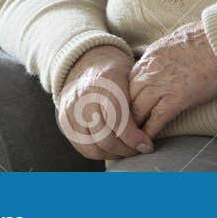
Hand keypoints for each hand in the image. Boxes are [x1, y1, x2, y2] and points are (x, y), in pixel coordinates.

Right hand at [56, 44, 154, 160]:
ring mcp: (71, 110)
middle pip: (104, 136)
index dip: (133, 137)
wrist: (88, 63)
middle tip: (140, 149)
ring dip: (113, 154)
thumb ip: (139, 100)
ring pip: (92, 146)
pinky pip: (81, 147)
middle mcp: (84, 97)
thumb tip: (152, 129)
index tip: (147, 145)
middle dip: (125, 149)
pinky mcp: (64, 121)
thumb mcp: (133, 76)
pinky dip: (99, 154)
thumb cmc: (118, 71)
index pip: (117, 118)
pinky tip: (113, 151)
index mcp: (105, 82)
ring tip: (128, 151)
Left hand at [128, 19, 216, 138]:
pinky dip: (149, 132)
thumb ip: (163, 52)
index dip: (127, 97)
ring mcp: (162, 84)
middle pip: (126, 97)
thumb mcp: (175, 39)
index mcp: (150, 56)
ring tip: (135, 138)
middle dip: (125, 113)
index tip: (130, 107)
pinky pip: (155, 120)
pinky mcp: (177, 98)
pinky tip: (148, 141)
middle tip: (127, 126)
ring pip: (136, 110)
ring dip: (134, 125)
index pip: (128, 81)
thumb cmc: (208, 37)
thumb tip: (162, 57)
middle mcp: (151, 70)